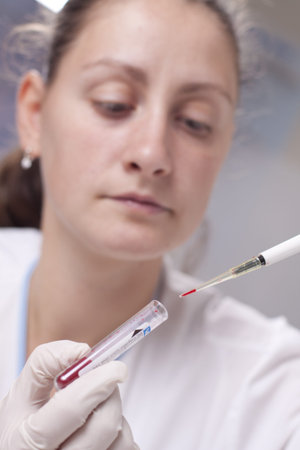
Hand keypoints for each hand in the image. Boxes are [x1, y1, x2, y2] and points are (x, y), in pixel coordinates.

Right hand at [0, 341, 138, 448]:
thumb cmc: (23, 423)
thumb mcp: (21, 392)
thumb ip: (45, 363)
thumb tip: (80, 351)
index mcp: (27, 441)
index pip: (71, 410)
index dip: (97, 383)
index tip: (115, 367)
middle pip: (103, 425)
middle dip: (109, 393)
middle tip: (104, 381)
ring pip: (120, 438)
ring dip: (114, 411)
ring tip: (94, 407)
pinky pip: (127, 449)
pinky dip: (121, 431)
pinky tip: (99, 426)